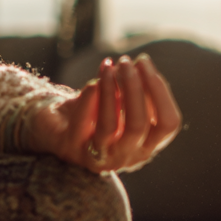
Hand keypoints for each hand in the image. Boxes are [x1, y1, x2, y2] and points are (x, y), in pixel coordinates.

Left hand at [28, 54, 181, 172]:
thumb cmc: (91, 112)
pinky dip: (89, 102)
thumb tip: (137, 64)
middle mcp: (128, 156)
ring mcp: (100, 158)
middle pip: (140, 124)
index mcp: (147, 145)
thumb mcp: (115, 100)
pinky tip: (92, 83)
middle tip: (126, 62)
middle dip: (135, 89)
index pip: (168, 123)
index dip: (160, 91)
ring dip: (110, 92)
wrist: (52, 128)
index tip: (144, 62)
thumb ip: (128, 88)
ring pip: (111, 126)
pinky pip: (83, 125)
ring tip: (108, 67)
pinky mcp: (72, 150)